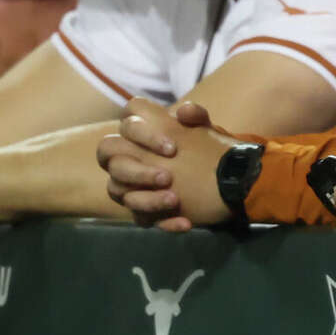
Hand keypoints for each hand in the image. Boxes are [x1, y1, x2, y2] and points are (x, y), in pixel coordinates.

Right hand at [97, 99, 236, 230]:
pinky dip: (166, 221)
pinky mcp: (144, 210)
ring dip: (148, 199)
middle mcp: (127, 158)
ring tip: (174, 199)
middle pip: (112, 161)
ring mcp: (131, 185)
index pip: (126, 124)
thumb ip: (196, 115)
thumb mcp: (205, 128)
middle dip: (137, 171)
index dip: (141, 134)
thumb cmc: (205, 145)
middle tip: (167, 177)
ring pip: (120, 193)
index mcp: (139, 132)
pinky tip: (186, 222)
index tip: (171, 148)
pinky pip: (143, 218)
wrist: (224, 174)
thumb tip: (183, 112)